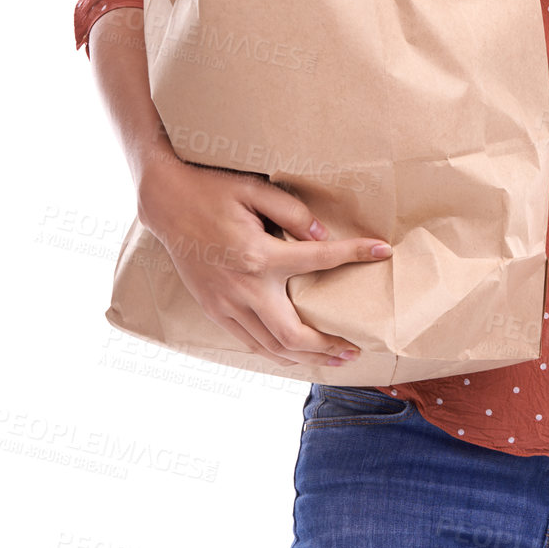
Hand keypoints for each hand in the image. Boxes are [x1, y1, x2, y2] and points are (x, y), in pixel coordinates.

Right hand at [137, 153, 391, 368]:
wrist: (165, 204)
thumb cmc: (212, 190)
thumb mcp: (254, 189)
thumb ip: (292, 212)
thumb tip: (321, 235)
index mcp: (259, 254)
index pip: (319, 260)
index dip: (355, 254)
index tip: (383, 250)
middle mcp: (244, 288)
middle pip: (293, 334)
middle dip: (328, 346)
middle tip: (355, 349)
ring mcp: (225, 304)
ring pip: (270, 347)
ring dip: (305, 357)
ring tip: (333, 359)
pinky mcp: (213, 309)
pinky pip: (248, 342)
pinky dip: (275, 353)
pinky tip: (293, 354)